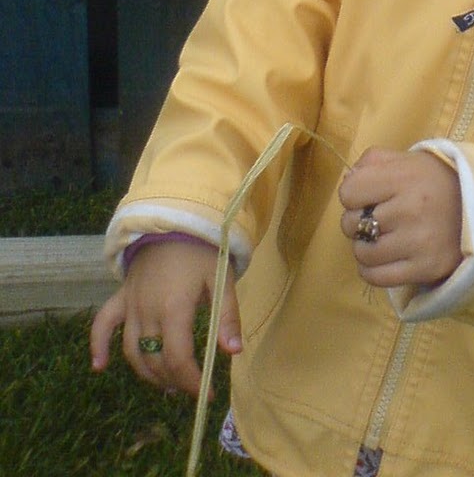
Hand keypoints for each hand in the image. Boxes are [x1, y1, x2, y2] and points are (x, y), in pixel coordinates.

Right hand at [90, 240, 240, 398]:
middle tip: (192, 388)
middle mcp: (147, 311)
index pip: (178, 359)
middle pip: (155, 360)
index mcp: (174, 308)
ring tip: (167, 385)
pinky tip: (99, 367)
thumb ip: (227, 317)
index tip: (207, 393)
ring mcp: (130, 305)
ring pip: (132, 351)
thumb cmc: (203, 251)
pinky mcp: (120, 298)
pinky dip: (98, 345)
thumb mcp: (222, 280)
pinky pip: (102, 324)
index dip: (192, 381)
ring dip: (147, 373)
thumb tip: (234, 352)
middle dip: (174, 380)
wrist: (176, 221)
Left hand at [338, 147, 462, 289]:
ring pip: (362, 253)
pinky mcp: (424, 269)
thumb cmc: (438, 181)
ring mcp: (418, 242)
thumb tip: (347, 182)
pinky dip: (372, 270)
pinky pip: (376, 277)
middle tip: (380, 218)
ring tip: (385, 238)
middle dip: (359, 221)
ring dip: (367, 247)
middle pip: (351, 224)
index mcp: (405, 176)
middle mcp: (410, 208)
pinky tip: (386, 258)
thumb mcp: (410, 159)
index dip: (355, 195)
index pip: (348, 192)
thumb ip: (373, 162)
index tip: (371, 196)